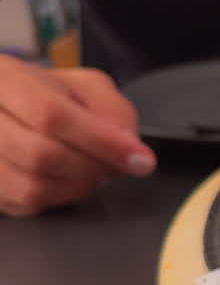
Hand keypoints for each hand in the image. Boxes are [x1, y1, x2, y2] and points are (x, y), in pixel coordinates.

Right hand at [0, 57, 153, 216]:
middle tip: (116, 165)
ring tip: (95, 170)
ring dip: (79, 186)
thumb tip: (127, 144)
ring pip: (33, 186)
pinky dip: (61, 197)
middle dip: (94, 166)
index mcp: (5, 79)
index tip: (140, 159)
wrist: (10, 110)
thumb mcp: (88, 87)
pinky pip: (27, 204)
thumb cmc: (49, 95)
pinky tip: (70, 179)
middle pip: (42, 155)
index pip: (52, 115)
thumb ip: (113, 109)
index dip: (102, 142)